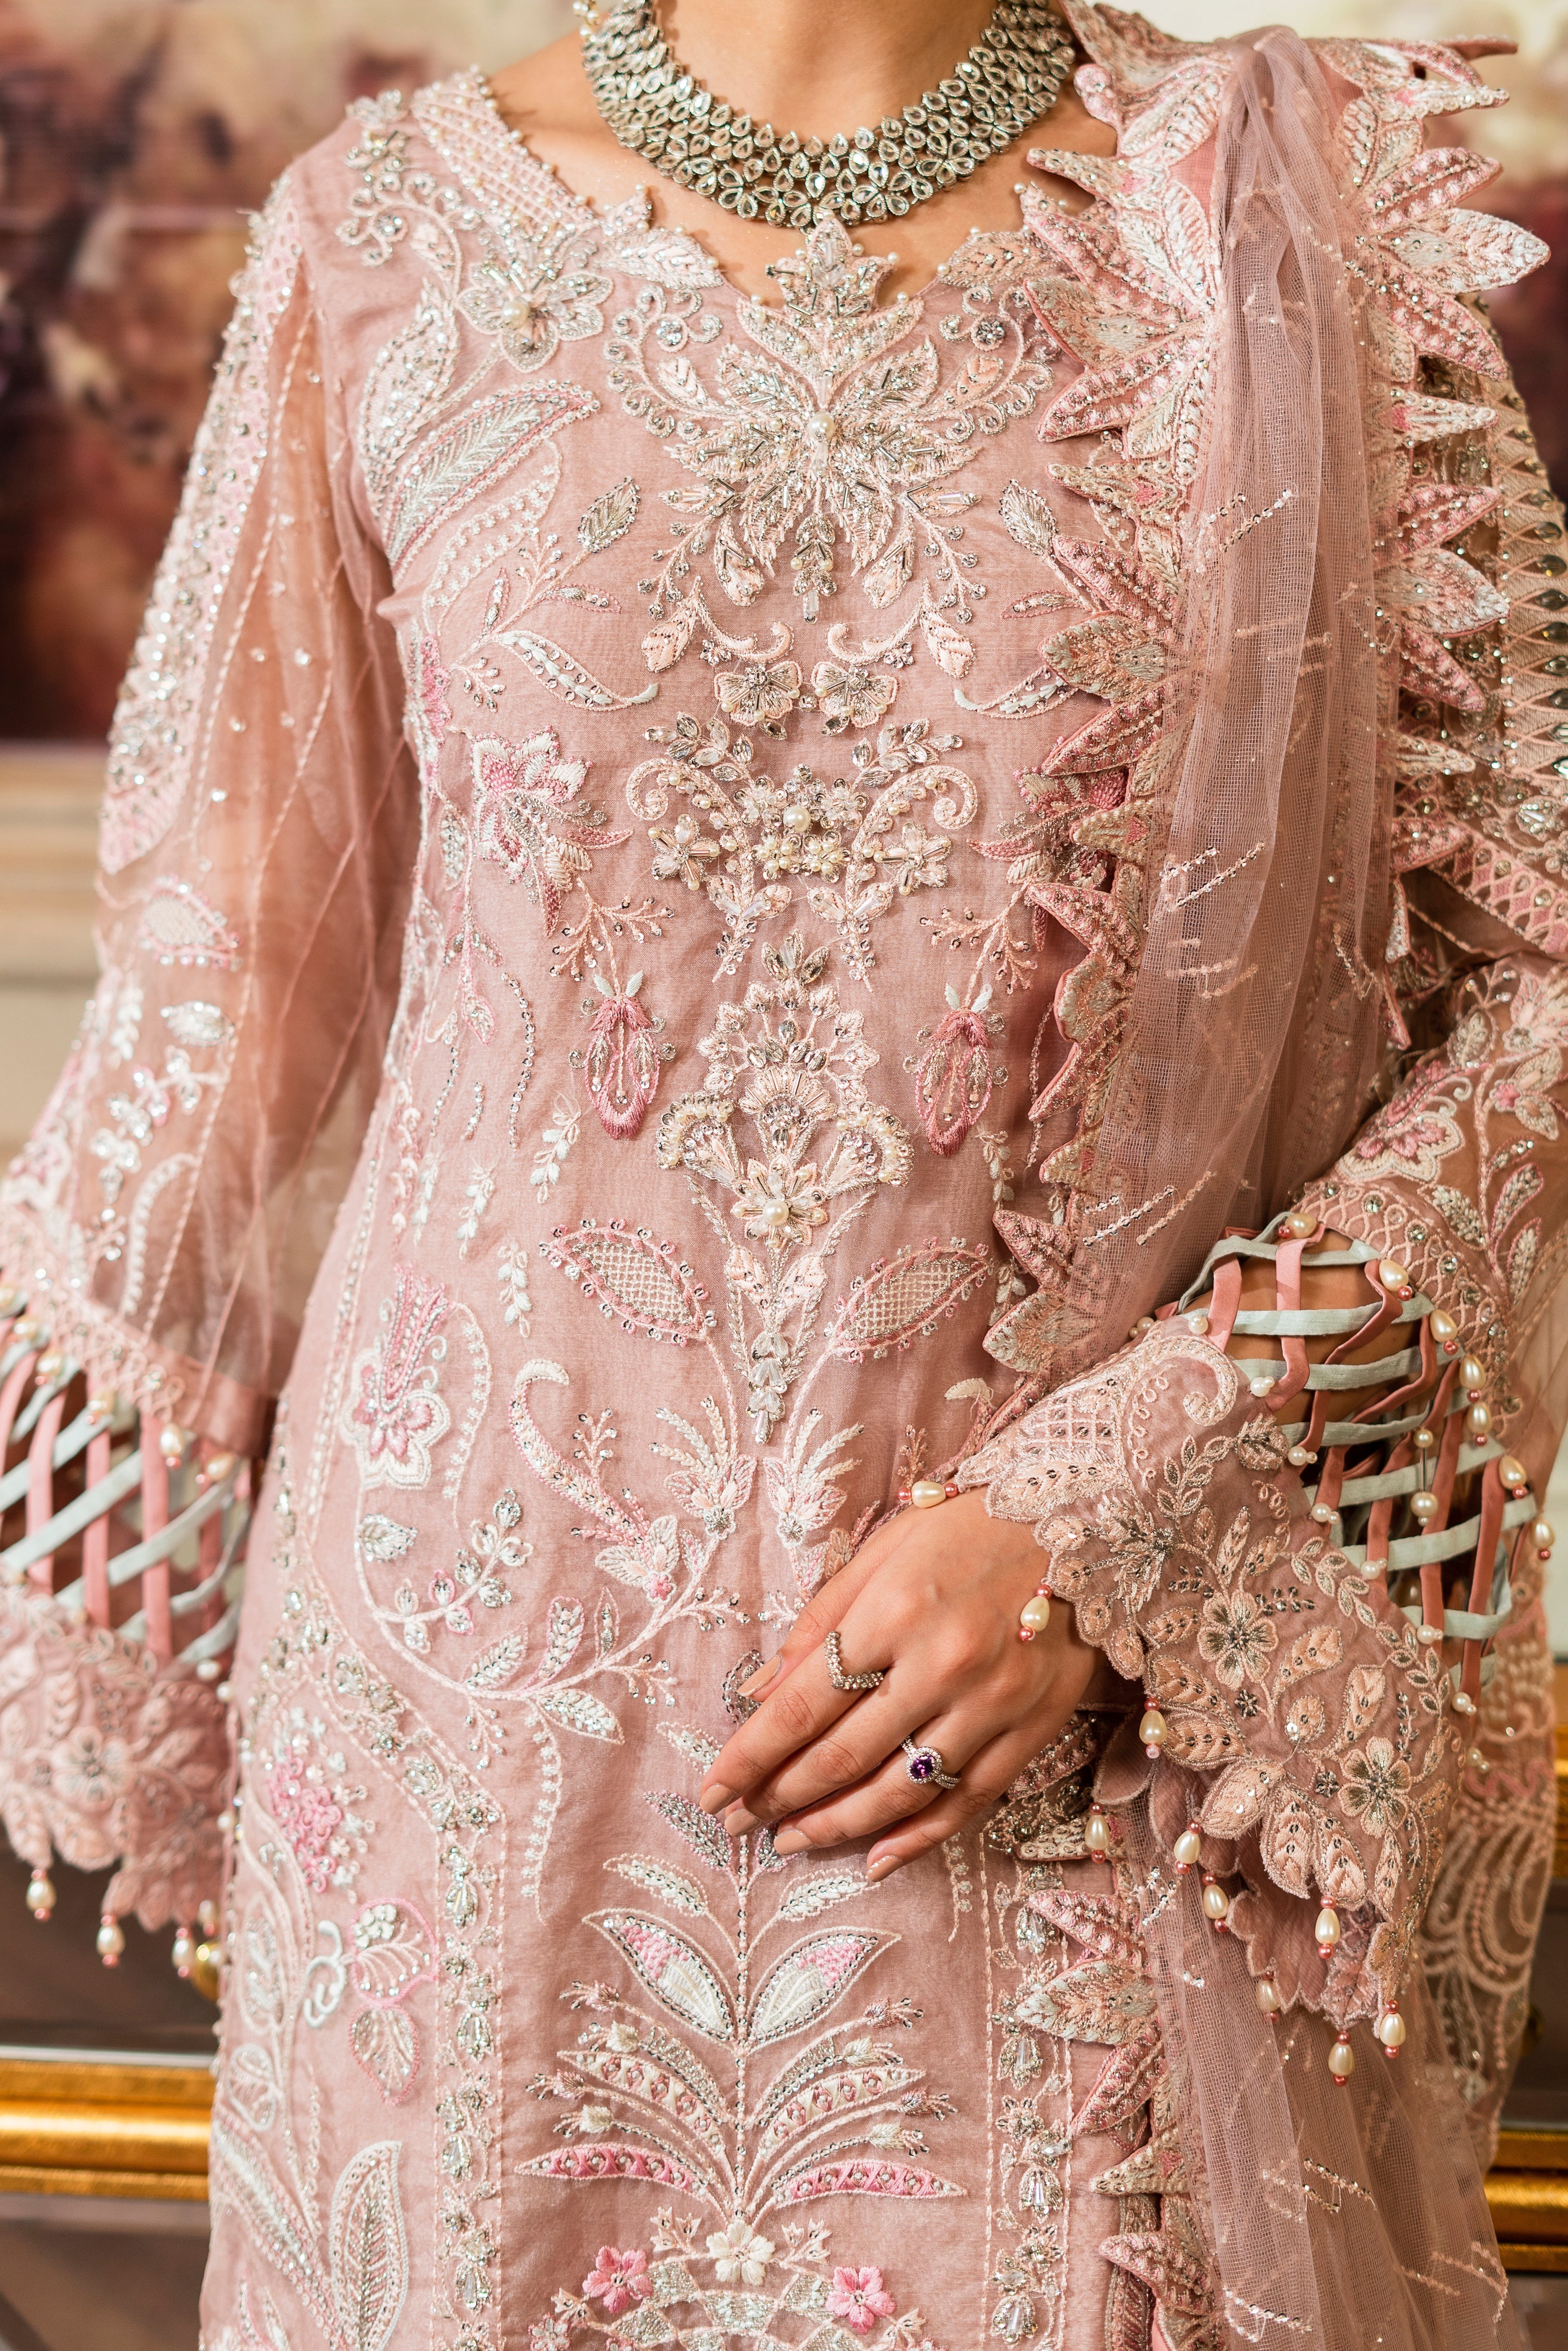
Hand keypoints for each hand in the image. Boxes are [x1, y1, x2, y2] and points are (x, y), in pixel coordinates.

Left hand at [697, 1490, 1103, 1882]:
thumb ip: (819, 1624)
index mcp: (894, 1612)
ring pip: (899, 1791)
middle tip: (738, 1824)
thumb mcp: (882, 1552)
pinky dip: (917, 1838)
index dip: (751, 1755)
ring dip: (836, 1825)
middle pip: (843, 1755)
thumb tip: (758, 1695)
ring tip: (790, 1842)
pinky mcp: (1031, 1731)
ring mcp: (991, 1705)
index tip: (713, 1790)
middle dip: (780, 1797)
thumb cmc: (970, 1530)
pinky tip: (875, 1858)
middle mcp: (942, 1665)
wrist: (1084, 1524)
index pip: (803, 1704)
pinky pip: (966, 1803)